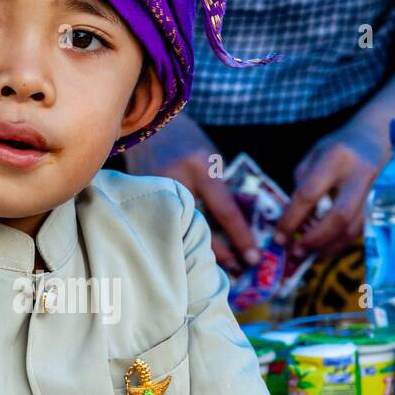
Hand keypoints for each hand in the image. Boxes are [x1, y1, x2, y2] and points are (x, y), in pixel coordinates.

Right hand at [125, 112, 259, 271]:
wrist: (150, 126)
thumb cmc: (188, 144)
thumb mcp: (212, 162)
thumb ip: (221, 191)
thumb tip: (240, 229)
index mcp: (201, 167)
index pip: (225, 211)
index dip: (241, 238)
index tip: (253, 258)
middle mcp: (176, 180)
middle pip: (201, 228)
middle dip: (221, 254)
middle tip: (238, 269)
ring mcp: (155, 191)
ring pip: (181, 232)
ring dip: (199, 251)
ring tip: (215, 267)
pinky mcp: (141, 198)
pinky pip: (164, 227)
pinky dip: (178, 241)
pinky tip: (187, 254)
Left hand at [274, 120, 387, 258]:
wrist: (378, 137)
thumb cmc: (339, 148)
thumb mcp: (314, 156)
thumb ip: (302, 186)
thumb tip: (290, 223)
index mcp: (336, 158)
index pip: (309, 194)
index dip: (291, 220)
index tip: (278, 237)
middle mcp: (360, 175)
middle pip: (338, 217)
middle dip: (314, 240)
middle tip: (295, 252)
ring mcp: (376, 191)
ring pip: (353, 229)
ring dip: (328, 248)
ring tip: (308, 256)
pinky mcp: (383, 205)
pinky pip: (360, 231)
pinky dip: (340, 244)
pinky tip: (324, 249)